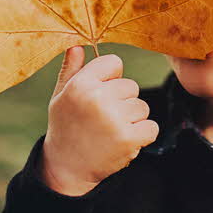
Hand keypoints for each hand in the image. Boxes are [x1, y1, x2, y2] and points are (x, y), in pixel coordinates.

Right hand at [39, 46, 159, 196]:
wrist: (66, 168)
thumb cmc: (65, 126)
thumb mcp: (61, 96)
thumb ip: (72, 69)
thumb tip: (79, 44)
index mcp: (81, 84)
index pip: (114, 62)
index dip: (110, 78)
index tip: (99, 94)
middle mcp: (97, 98)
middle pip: (131, 86)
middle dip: (122, 101)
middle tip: (102, 119)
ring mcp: (114, 119)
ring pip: (142, 107)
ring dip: (132, 120)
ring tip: (110, 131)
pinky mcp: (128, 139)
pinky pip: (151, 127)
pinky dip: (142, 136)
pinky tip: (123, 141)